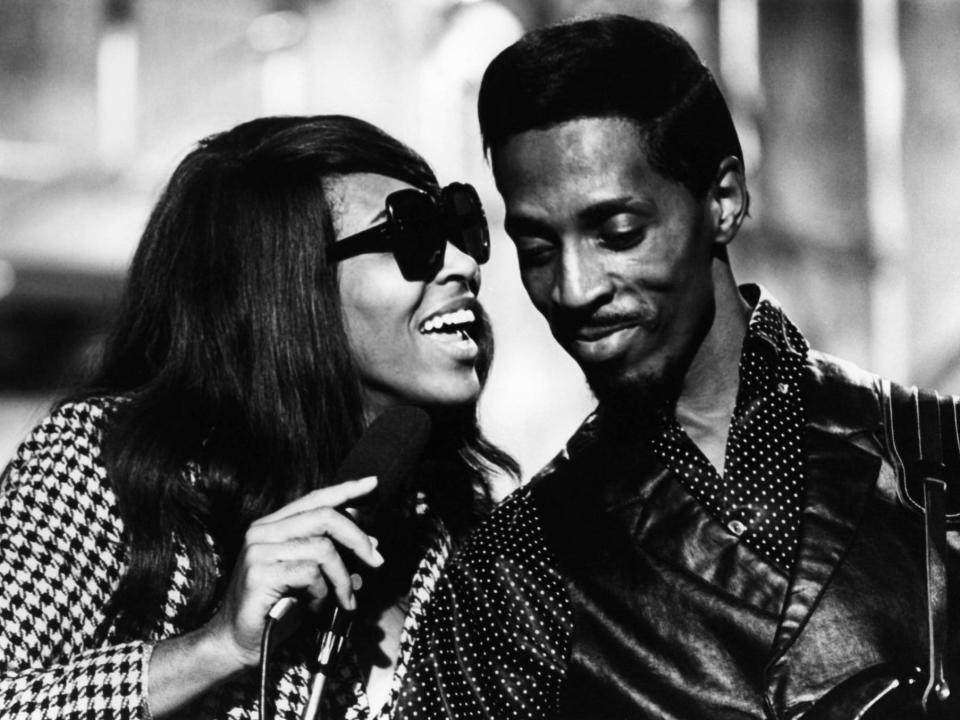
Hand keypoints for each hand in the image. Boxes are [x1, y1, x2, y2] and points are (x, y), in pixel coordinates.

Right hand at [201, 475, 384, 669]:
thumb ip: (330, 554)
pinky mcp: (260, 573)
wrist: (237, 643)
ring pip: (322, 548)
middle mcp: (263, 532)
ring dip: (342, 578)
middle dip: (357, 538)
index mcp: (273, 526)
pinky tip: (313, 606)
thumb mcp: (308, 575)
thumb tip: (370, 542)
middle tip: (376, 560)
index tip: (372, 484)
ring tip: (343, 598)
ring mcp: (258, 551)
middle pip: (324, 516)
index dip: (346, 490)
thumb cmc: (276, 609)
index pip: (315, 498)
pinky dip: (322, 592)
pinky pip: (310, 573)